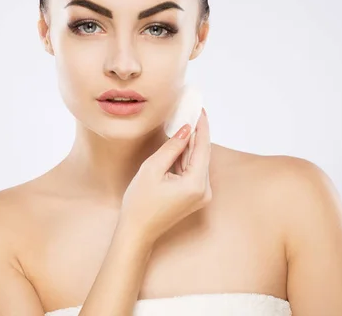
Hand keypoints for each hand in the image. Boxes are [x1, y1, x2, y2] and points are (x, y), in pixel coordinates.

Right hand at [119, 108, 211, 245]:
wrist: (138, 231)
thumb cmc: (140, 203)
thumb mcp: (152, 169)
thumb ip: (172, 147)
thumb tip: (186, 130)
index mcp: (196, 184)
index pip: (202, 147)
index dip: (201, 126)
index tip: (200, 109)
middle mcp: (204, 190)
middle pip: (202, 154)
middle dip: (197, 133)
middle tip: (193, 111)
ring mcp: (201, 195)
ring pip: (198, 162)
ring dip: (191, 144)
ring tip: (186, 122)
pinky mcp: (194, 196)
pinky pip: (193, 171)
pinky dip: (187, 157)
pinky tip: (181, 143)